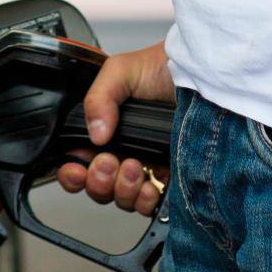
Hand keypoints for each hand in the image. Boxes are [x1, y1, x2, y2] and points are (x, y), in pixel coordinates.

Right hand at [53, 39, 173, 216]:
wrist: (198, 72)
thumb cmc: (160, 68)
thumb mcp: (120, 71)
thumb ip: (98, 98)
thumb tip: (95, 133)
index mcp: (103, 130)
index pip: (78, 163)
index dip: (73, 173)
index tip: (77, 171)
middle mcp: (121, 152)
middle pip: (97, 187)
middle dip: (99, 181)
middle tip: (109, 162)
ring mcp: (144, 167)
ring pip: (122, 198)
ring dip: (123, 190)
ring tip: (134, 167)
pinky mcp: (168, 178)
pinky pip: (149, 204)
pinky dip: (145, 201)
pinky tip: (149, 185)